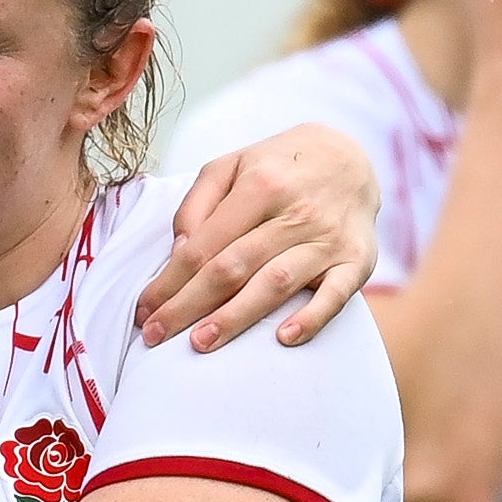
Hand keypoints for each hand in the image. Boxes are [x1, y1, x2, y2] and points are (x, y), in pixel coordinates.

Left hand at [135, 124, 380, 349]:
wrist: (351, 158)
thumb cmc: (278, 168)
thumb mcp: (231, 166)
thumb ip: (198, 204)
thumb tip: (180, 251)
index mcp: (260, 186)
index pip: (204, 244)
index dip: (170, 280)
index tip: (144, 310)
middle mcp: (296, 212)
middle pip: (233, 267)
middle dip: (189, 305)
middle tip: (156, 335)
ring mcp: (328, 239)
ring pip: (276, 283)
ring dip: (237, 316)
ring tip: (201, 343)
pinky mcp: (358, 261)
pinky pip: (336, 294)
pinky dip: (312, 318)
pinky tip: (284, 338)